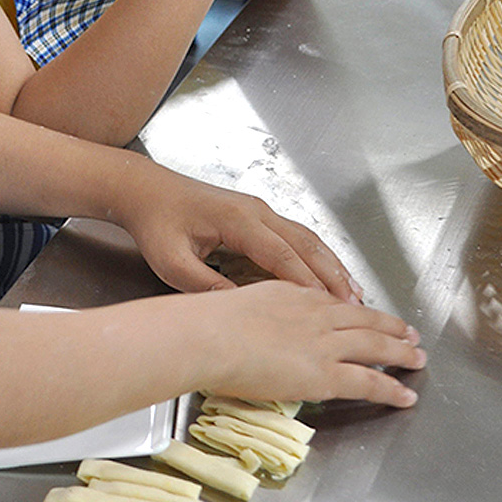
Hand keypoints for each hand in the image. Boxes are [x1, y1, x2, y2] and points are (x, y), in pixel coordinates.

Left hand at [115, 161, 363, 303]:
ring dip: (330, 264)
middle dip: (333, 275)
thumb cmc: (155, 223)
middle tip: (357, 306)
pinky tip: (326, 273)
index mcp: (238, 220)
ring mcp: (257, 210)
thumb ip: (206, 286)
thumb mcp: (172, 263)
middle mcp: (255, 211)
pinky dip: (315, 255)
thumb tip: (240, 310)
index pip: (283, 255)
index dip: (309, 284)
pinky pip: (294, 235)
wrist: (144, 190)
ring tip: (354, 294)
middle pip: (306, 244)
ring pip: (305, 237)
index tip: (333, 309)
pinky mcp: (254, 214)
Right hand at [175, 281, 425, 407]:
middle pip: (361, 317)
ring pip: (374, 344)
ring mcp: (322, 342)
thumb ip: (251, 314)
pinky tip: (406, 395)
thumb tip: (246, 327)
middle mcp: (312, 313)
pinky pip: (369, 380)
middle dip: (388, 324)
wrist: (209, 334)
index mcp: (288, 293)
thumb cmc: (206, 324)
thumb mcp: (232, 304)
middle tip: (408, 331)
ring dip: (400, 351)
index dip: (351, 307)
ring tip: (417, 357)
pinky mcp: (326, 372)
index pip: (329, 300)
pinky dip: (391, 387)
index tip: (362, 310)